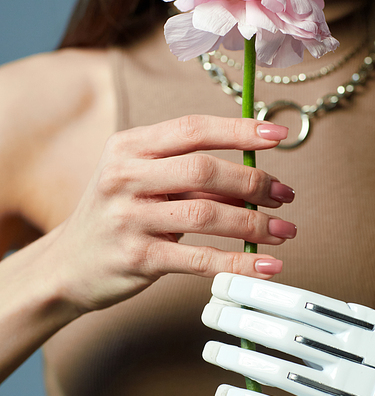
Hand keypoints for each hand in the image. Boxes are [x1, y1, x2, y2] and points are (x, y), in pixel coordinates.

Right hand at [47, 116, 295, 313]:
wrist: (67, 265)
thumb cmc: (117, 217)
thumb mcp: (139, 181)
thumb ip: (186, 174)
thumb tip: (254, 174)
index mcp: (128, 147)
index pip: (192, 129)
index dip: (239, 130)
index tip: (278, 135)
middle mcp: (124, 177)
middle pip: (203, 170)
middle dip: (253, 182)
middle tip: (285, 195)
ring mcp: (129, 218)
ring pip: (206, 214)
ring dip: (254, 223)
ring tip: (284, 231)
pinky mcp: (138, 258)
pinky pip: (199, 258)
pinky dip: (238, 262)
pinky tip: (265, 265)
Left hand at [202, 274, 374, 395]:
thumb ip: (346, 319)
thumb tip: (285, 302)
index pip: (305, 306)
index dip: (260, 294)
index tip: (227, 284)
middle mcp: (366, 367)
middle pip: (290, 338)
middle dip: (244, 321)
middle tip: (209, 312)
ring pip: (286, 379)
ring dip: (241, 362)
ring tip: (211, 350)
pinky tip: (227, 393)